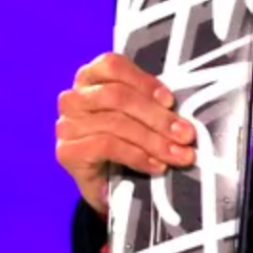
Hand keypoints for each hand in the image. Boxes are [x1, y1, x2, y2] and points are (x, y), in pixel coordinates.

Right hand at [56, 52, 195, 214]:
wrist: (107, 186)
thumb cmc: (127, 141)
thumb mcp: (139, 116)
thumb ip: (153, 105)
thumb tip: (183, 115)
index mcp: (90, 77)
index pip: (113, 66)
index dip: (144, 81)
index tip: (170, 100)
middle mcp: (73, 98)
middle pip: (118, 97)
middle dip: (158, 117)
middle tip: (186, 135)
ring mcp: (67, 126)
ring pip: (115, 123)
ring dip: (154, 140)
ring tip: (178, 154)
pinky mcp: (67, 152)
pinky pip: (106, 146)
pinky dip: (137, 156)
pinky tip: (155, 166)